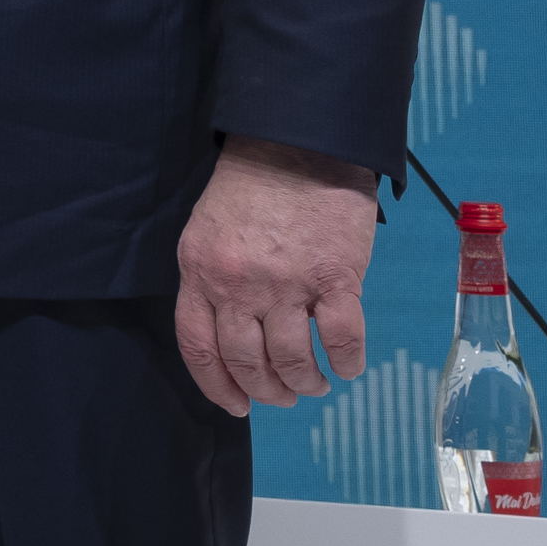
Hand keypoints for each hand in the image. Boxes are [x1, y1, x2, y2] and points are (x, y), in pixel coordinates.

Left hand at [176, 133, 379, 413]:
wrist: (299, 140)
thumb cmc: (253, 184)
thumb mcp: (209, 229)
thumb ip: (215, 279)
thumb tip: (235, 333)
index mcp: (200, 270)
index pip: (198, 346)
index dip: (217, 386)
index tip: (236, 405)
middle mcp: (237, 284)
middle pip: (245, 362)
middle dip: (266, 390)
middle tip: (283, 394)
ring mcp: (286, 283)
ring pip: (292, 361)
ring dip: (306, 383)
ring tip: (315, 382)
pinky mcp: (335, 278)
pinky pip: (341, 340)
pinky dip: (346, 362)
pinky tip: (347, 365)